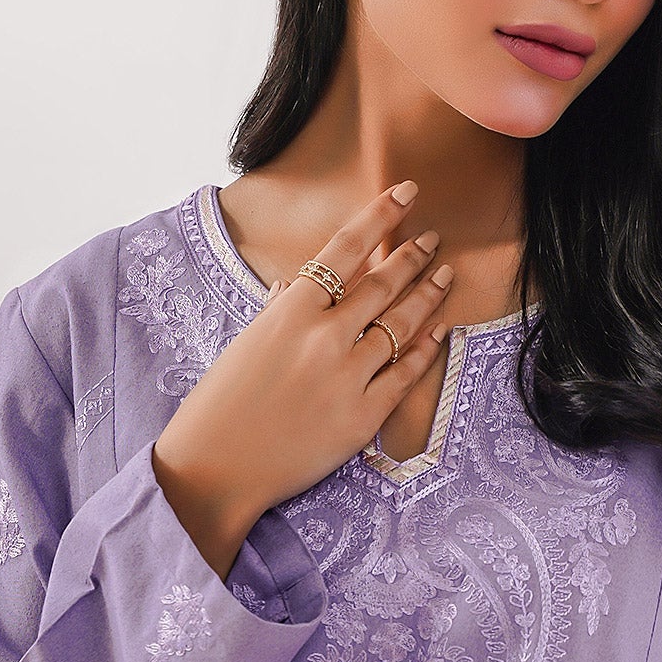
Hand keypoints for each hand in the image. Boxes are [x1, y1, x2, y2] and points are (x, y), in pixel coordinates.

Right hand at [151, 181, 456, 575]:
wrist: (217, 469)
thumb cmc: (221, 406)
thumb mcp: (244, 344)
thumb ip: (278, 311)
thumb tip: (296, 285)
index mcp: (291, 313)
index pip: (345, 250)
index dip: (380, 216)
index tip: (406, 192)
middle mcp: (324, 338)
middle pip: (382, 284)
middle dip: (412, 255)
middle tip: (432, 238)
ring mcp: (348, 378)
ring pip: (402, 325)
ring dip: (428, 295)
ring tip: (445, 274)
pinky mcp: (364, 417)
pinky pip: (406, 375)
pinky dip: (426, 348)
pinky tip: (440, 328)